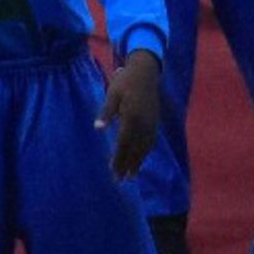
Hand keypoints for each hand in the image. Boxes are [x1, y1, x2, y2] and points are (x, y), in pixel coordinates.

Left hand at [97, 49, 161, 180]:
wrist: (146, 73)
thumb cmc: (125, 82)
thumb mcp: (112, 94)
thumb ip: (106, 112)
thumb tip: (97, 129)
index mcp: (131, 117)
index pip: (123, 143)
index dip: (118, 158)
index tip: (113, 171)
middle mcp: (143, 124)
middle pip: (134, 149)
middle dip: (127, 165)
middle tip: (120, 180)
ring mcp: (152, 124)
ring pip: (144, 148)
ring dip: (137, 162)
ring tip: (131, 176)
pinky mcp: (155, 123)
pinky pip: (150, 142)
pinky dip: (145, 153)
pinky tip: (140, 159)